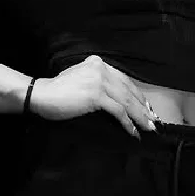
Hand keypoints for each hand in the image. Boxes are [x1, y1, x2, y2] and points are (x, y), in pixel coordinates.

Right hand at [30, 55, 158, 137]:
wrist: (41, 94)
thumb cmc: (57, 91)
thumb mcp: (79, 78)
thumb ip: (95, 80)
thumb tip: (113, 96)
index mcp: (98, 64)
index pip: (124, 80)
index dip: (137, 95)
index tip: (147, 107)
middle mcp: (101, 69)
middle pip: (128, 90)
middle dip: (142, 107)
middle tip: (153, 120)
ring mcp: (100, 81)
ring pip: (127, 101)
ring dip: (140, 117)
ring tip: (148, 128)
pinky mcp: (97, 95)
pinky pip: (118, 111)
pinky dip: (128, 123)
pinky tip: (133, 131)